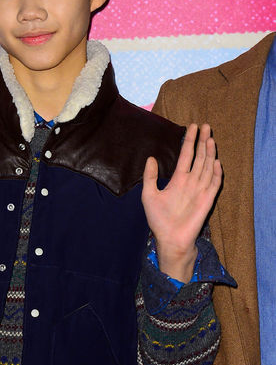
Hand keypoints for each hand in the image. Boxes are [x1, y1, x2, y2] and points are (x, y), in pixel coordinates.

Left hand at [142, 123, 221, 281]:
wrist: (169, 239)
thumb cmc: (159, 220)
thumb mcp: (149, 195)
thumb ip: (150, 177)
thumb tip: (150, 158)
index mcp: (178, 179)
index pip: (186, 155)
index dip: (189, 141)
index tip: (192, 127)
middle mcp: (191, 182)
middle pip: (199, 157)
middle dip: (203, 142)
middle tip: (206, 125)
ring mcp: (200, 190)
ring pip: (207, 167)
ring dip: (210, 153)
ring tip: (211, 138)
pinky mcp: (207, 200)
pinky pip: (213, 184)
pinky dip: (216, 173)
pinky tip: (216, 162)